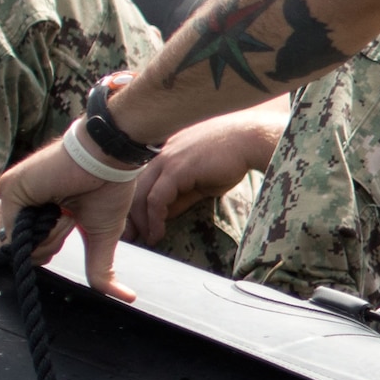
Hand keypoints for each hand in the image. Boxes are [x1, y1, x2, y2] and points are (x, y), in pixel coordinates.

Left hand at [0, 134, 148, 299]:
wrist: (109, 159)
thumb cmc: (108, 187)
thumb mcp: (101, 236)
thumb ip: (101, 268)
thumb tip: (127, 297)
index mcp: (37, 210)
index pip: (20, 247)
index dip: (40, 253)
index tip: (66, 230)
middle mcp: (20, 203)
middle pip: (11, 250)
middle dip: (45, 248)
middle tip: (69, 220)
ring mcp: (12, 195)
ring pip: (11, 245)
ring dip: (44, 241)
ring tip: (64, 215)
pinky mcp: (10, 188)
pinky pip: (13, 231)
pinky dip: (42, 230)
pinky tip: (60, 209)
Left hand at [127, 104, 273, 240]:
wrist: (248, 140)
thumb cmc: (231, 159)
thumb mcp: (200, 182)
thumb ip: (181, 196)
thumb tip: (164, 215)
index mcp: (165, 153)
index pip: (140, 182)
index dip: (135, 206)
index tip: (137, 227)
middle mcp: (160, 154)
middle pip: (134, 189)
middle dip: (131, 216)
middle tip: (132, 238)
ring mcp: (166, 159)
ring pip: (141, 195)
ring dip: (141, 222)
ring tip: (148, 239)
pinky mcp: (175, 169)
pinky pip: (156, 199)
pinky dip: (154, 219)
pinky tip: (158, 233)